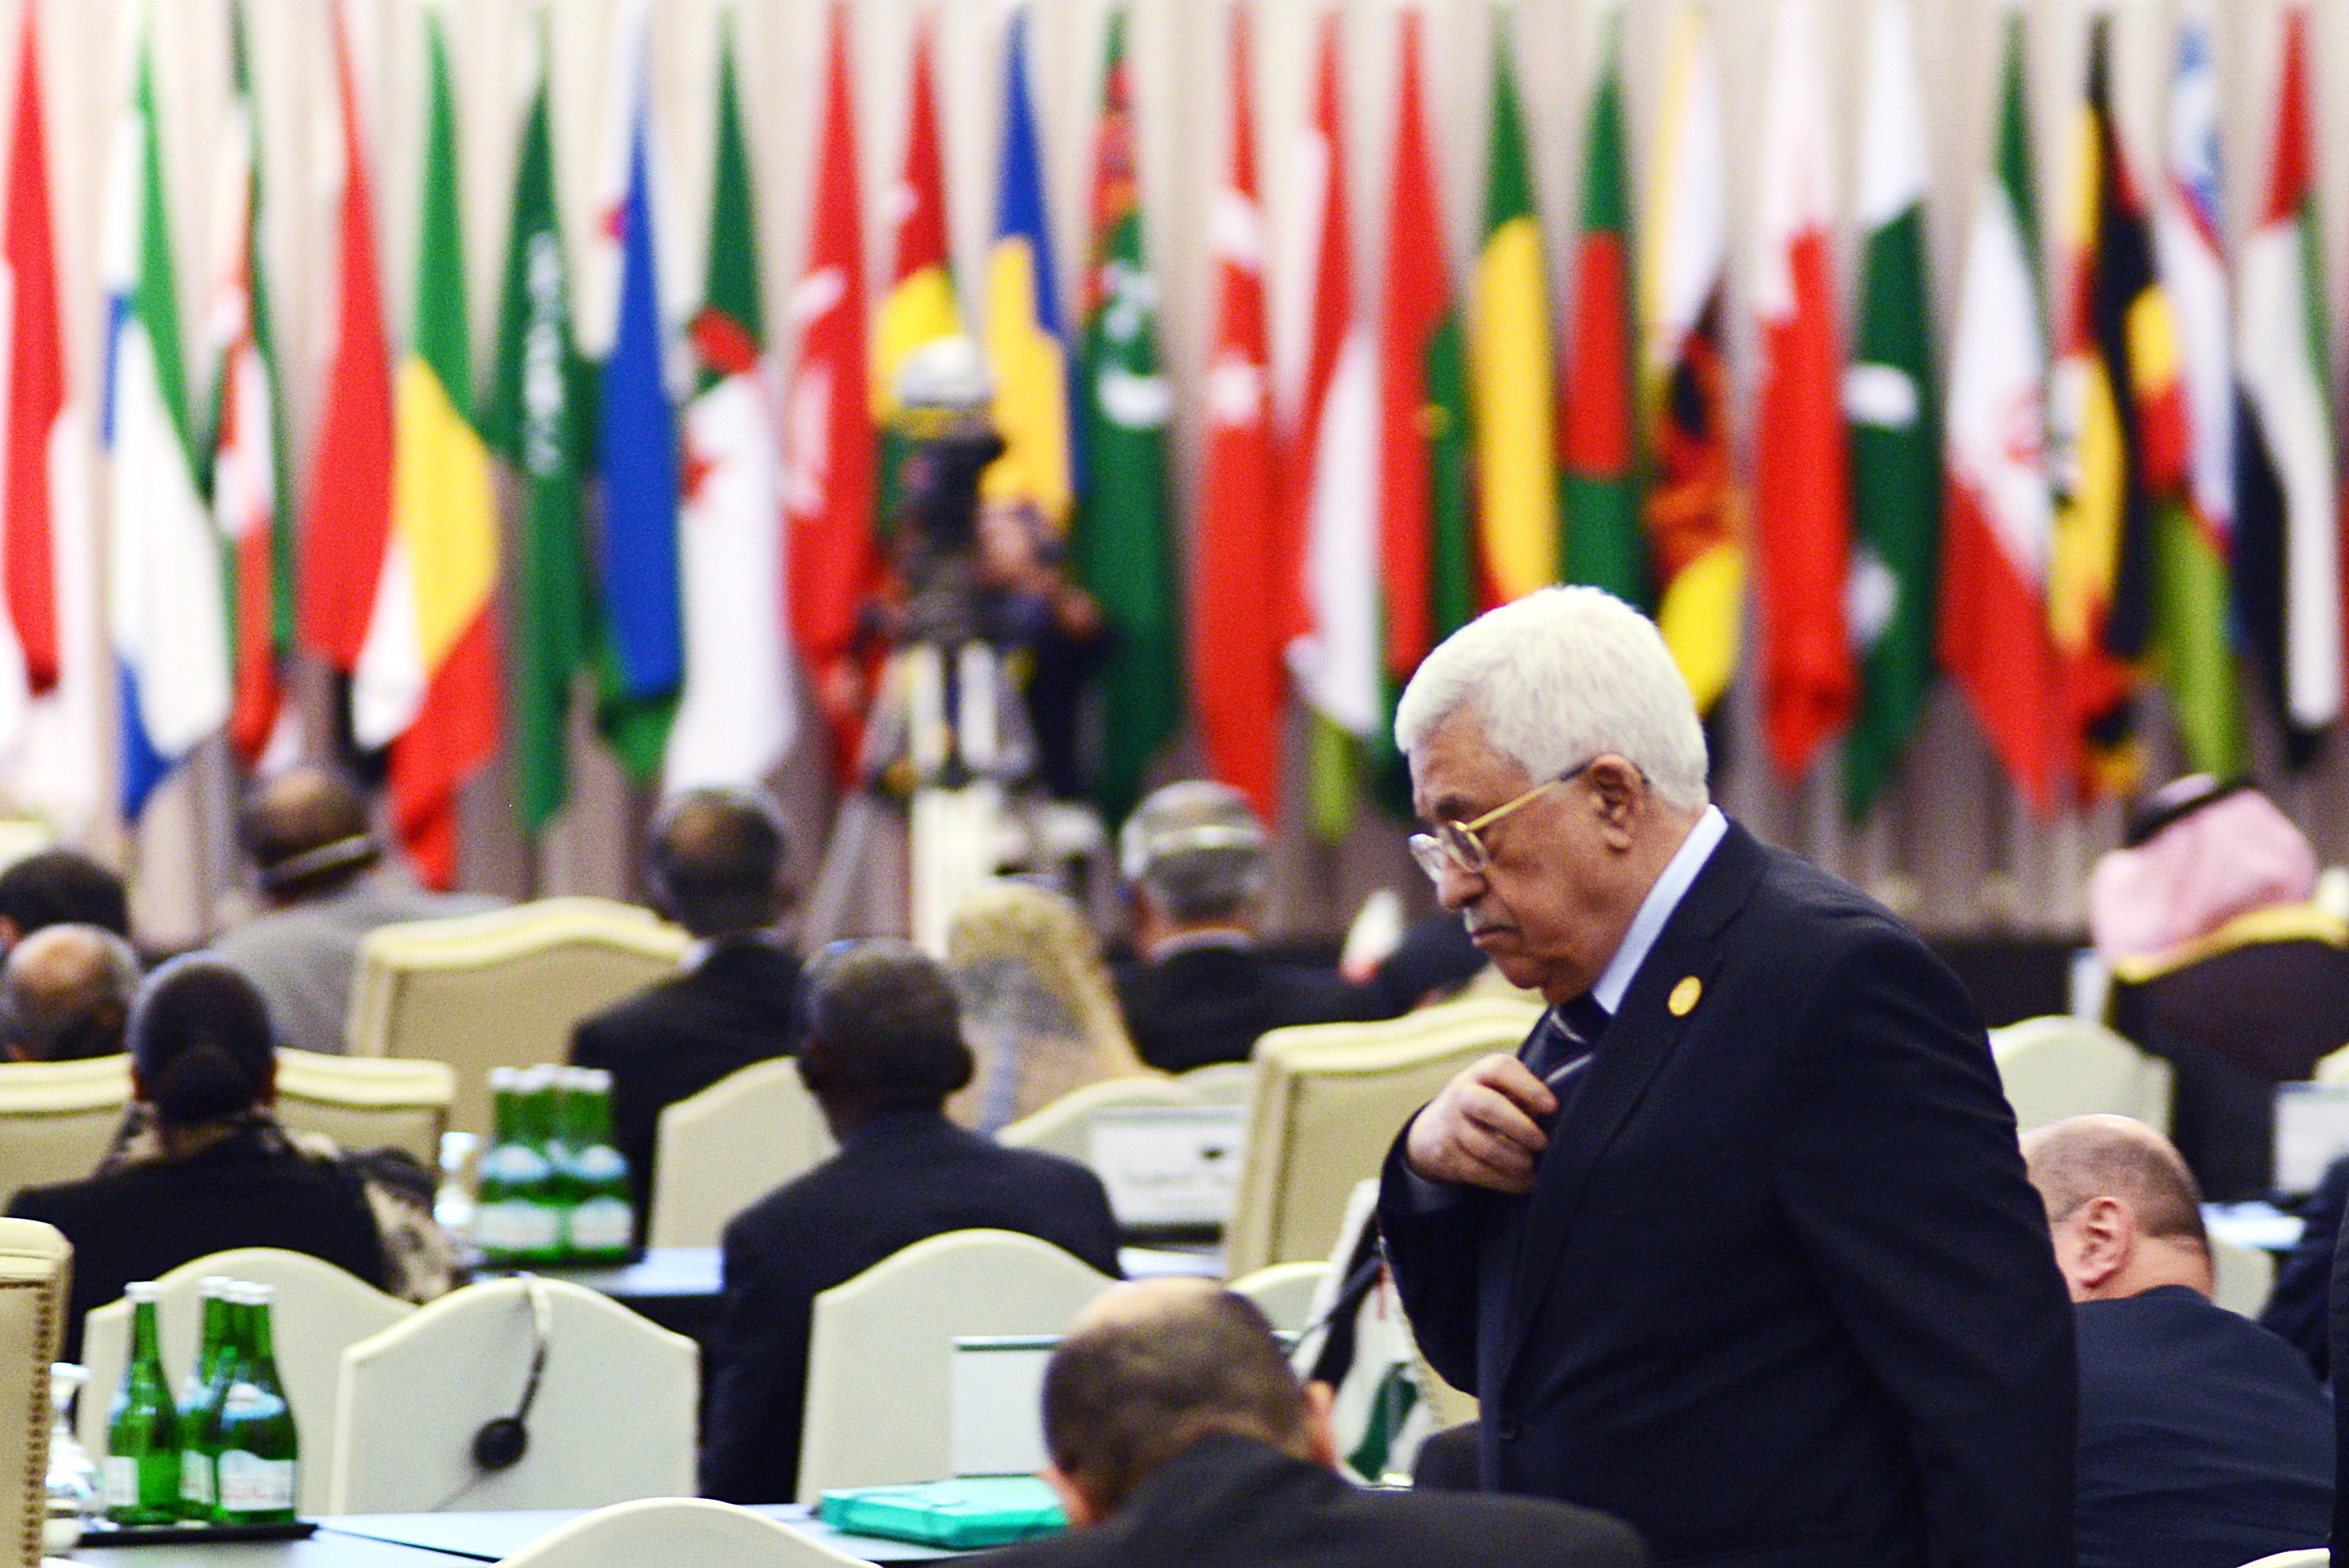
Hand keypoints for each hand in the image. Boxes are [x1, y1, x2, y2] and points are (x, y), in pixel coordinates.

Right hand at [1404, 1053, 1556, 1193]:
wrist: (1432, 1129)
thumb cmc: (1484, 1106)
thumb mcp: (1498, 1090)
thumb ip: (1523, 1097)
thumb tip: (1553, 1119)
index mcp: (1480, 1074)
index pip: (1500, 1069)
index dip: (1529, 1087)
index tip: (1552, 1107)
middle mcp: (1461, 1095)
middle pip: (1487, 1106)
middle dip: (1521, 1128)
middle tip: (1543, 1143)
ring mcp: (1450, 1126)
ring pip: (1484, 1146)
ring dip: (1515, 1160)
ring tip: (1532, 1164)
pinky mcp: (1446, 1156)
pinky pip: (1479, 1172)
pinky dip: (1507, 1180)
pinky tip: (1524, 1180)